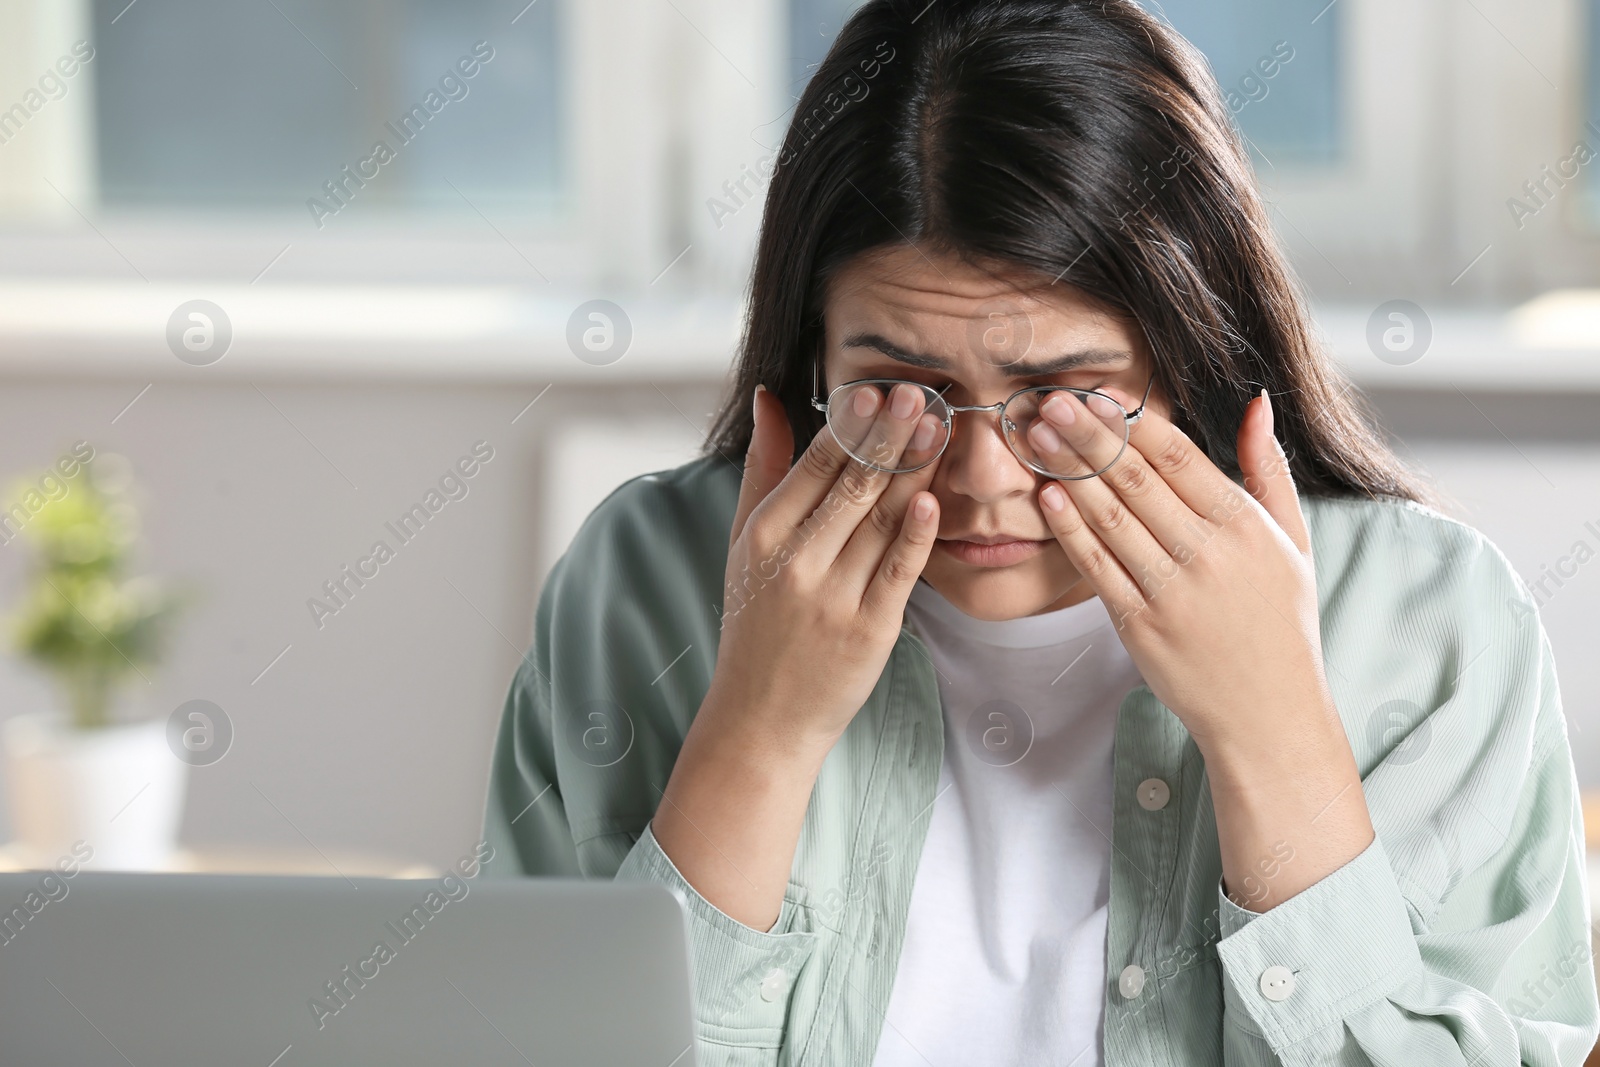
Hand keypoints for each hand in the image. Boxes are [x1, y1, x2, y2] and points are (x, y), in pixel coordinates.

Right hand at [710, 382, 942, 754]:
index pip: (814, 465)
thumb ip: (764, 468)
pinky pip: (899, 571)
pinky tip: (935, 497)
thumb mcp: (744, 542)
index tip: (881, 388)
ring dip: (914, 470)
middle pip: (853, 484)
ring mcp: (834, 596)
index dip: (852, 424)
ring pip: (882, 519)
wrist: (762, 715)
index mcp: (765, 534)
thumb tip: (770, 397)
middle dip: (889, 435)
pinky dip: (918, 533)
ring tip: (940, 427)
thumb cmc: (757, 624)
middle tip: (919, 392)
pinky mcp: (869, 629)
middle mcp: (797, 562)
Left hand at [1031, 385, 1371, 909]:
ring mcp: (1170, 592)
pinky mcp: (1139, 626)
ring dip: (1068, 472)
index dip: (1132, 423)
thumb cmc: (1281, 620)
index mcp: (1244, 526)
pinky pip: (1096, 567)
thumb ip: (1269, 469)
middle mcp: (1207, 554)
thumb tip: (1258, 402)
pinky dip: (1070, 529)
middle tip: (1048, 401)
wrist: (1269, 712)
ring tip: (1035, 436)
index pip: (1179, 458)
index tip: (1097, 394)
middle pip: (1135, 479)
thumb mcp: (1292, 540)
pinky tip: (1047, 496)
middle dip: (1087, 435)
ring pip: (1110, 518)